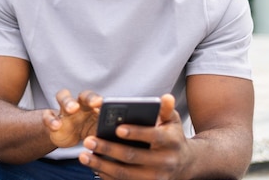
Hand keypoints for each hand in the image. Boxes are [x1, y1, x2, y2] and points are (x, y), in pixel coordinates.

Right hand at [42, 89, 102, 148]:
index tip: (104, 103)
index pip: (98, 99)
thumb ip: (106, 133)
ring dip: (68, 102)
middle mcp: (79, 105)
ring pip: (63, 97)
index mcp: (93, 108)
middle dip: (89, 98)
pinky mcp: (52, 120)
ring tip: (72, 109)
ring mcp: (64, 111)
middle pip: (83, 95)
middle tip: (95, 102)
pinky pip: (49, 116)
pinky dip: (51, 120)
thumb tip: (124, 138)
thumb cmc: (87, 132)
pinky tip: (56, 126)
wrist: (67, 137)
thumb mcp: (97, 134)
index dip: (100, 100)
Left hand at [79, 94, 193, 179]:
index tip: (117, 129)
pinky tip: (93, 167)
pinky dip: (107, 176)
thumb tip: (165, 97)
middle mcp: (165, 162)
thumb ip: (166, 109)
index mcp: (171, 141)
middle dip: (108, 149)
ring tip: (83, 155)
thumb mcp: (173, 121)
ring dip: (102, 165)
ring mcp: (156, 178)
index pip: (153, 136)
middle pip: (132, 156)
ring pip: (125, 174)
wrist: (184, 164)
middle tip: (88, 140)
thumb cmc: (172, 136)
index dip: (135, 133)